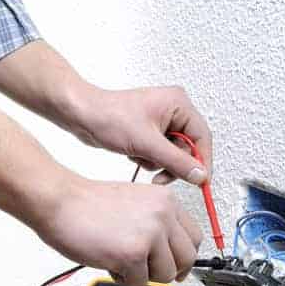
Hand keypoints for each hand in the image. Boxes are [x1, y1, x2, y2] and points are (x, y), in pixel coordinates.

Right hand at [33, 174, 202, 285]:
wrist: (60, 202)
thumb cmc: (86, 204)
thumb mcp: (134, 202)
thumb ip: (155, 222)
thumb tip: (168, 251)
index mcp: (165, 200)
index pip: (194, 237)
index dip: (183, 256)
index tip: (175, 264)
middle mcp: (162, 215)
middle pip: (186, 259)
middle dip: (168, 270)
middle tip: (151, 272)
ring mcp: (150, 235)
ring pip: (165, 274)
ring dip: (143, 275)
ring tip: (122, 261)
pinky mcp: (133, 255)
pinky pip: (139, 282)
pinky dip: (123, 279)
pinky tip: (110, 263)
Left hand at [72, 86, 212, 184]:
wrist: (82, 116)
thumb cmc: (108, 116)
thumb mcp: (146, 143)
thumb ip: (176, 161)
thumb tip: (199, 174)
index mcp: (178, 104)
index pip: (202, 137)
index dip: (202, 161)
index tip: (200, 181)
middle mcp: (173, 111)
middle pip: (188, 148)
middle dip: (172, 163)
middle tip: (160, 176)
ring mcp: (160, 122)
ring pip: (172, 154)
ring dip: (157, 161)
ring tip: (139, 156)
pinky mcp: (148, 132)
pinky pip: (158, 154)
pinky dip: (147, 158)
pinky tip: (132, 153)